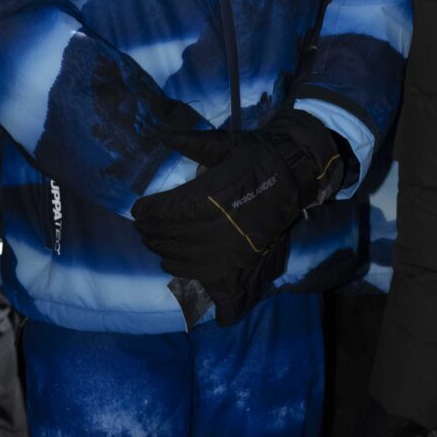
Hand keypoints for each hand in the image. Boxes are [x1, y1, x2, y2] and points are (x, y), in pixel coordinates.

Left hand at [132, 112, 348, 326]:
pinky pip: (221, 297)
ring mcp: (231, 256)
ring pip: (184, 266)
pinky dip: (206, 299)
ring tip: (164, 249)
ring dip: (168, 258)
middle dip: (151, 235)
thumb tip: (166, 138)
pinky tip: (194, 287)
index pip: (164, 214)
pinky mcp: (246, 270)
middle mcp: (216, 231)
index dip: (146, 213)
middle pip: (168, 241)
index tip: (139, 210)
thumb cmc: (259, 156)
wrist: (296, 173)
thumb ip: (194, 144)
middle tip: (146, 229)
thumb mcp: (226, 144)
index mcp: (208, 199)